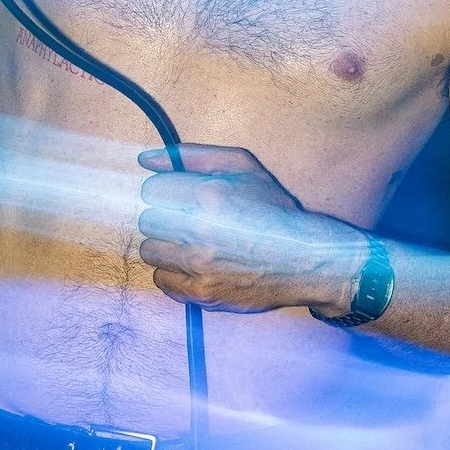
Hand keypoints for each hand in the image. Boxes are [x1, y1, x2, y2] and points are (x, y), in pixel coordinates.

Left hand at [137, 143, 364, 313]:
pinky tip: (196, 265)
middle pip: (147, 221)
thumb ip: (190, 155)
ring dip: (167, 246)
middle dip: (165, 217)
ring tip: (193, 243)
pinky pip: (161, 280)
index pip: (150, 190)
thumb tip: (145, 159)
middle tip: (189, 220)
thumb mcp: (241, 165)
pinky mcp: (200, 294)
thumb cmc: (272, 208)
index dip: (165, 191)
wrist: (304, 259)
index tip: (180, 196)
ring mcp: (198, 267)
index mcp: (207, 194)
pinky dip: (174, 273)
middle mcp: (198, 232)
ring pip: (150, 251)